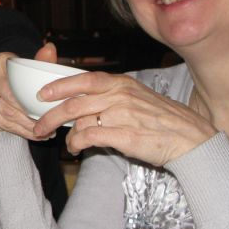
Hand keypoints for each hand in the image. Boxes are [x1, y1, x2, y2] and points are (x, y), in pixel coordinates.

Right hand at [0, 43, 58, 140]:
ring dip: (27, 126)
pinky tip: (32, 134)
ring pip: (7, 114)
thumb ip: (42, 61)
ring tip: (44, 132)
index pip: (17, 82)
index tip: (48, 110)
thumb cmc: (21, 82)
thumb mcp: (33, 72)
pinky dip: (19, 131)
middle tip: (49, 125)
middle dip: (31, 116)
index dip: (32, 99)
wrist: (3, 97)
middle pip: (11, 100)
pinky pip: (2, 123)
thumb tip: (50, 48)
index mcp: (1, 61)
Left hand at [33, 71, 216, 166]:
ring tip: (66, 142)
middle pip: (73, 104)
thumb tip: (81, 102)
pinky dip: (76, 144)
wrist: (189, 138)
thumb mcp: (137, 96)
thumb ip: (111, 95)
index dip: (58, 86)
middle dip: (50, 116)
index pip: (83, 79)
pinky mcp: (124, 136)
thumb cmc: (161, 119)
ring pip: (78, 122)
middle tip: (38, 126)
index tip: (41, 94)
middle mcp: (120, 96)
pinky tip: (76, 149)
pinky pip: (89, 138)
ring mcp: (122, 116)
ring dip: (66, 135)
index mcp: (121, 83)